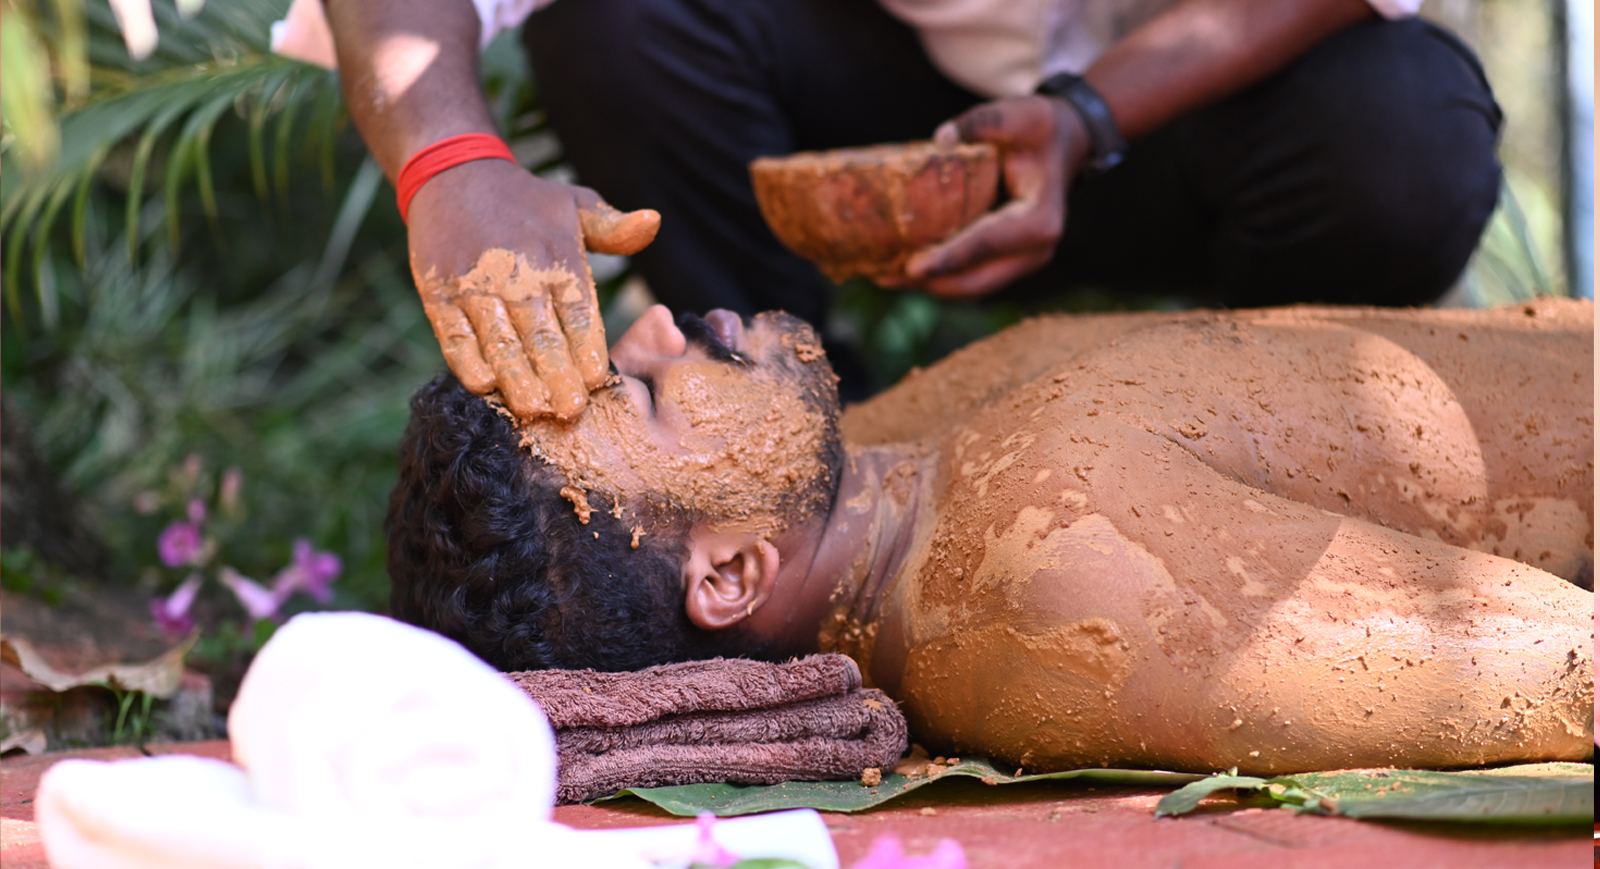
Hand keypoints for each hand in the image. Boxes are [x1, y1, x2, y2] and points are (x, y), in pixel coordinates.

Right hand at [406, 159, 658, 420]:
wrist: (454, 174)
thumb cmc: (526, 202)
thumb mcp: (575, 203)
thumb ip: (614, 228)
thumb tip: (654, 222)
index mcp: (557, 257)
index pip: (578, 311)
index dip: (587, 348)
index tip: (597, 381)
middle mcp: (517, 273)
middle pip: (541, 335)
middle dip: (557, 376)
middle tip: (570, 411)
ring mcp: (474, 285)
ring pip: (499, 340)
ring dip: (516, 377)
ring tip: (534, 409)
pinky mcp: (438, 293)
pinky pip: (453, 334)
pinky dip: (466, 361)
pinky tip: (484, 385)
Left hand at [885, 96, 1089, 298]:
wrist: (1064, 144)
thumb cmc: (1039, 129)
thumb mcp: (1020, 114)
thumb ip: (984, 121)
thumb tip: (941, 139)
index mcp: (1039, 219)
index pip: (987, 244)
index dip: (949, 257)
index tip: (912, 268)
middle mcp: (1035, 250)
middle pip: (977, 280)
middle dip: (929, 284)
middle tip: (882, 276)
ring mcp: (1023, 261)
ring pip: (972, 287)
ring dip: (929, 287)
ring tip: (884, 277)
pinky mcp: (1009, 263)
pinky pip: (972, 278)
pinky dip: (940, 279)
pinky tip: (903, 270)